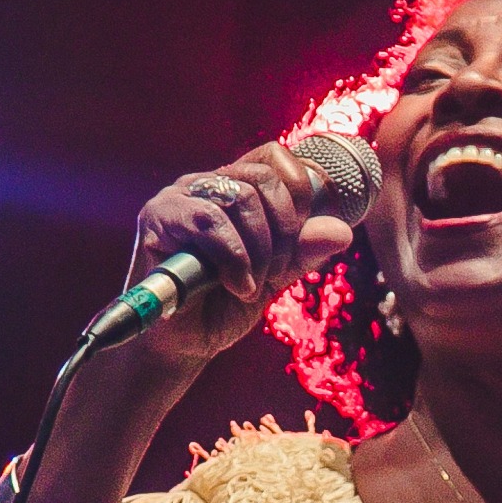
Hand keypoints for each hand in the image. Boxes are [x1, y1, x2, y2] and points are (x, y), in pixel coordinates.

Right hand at [125, 141, 354, 371]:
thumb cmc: (224, 306)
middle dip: (284, 232)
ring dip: (260, 249)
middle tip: (274, 271)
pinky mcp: (158, 218)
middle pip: (264, 178)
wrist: (183, 344)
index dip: (299, 193)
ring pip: (241, 198)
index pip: (274, 158)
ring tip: (252, 284)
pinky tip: (237, 286)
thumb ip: (304, 251)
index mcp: (233, 188)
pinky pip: (210, 221)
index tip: (296, 241)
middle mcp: (205, 185)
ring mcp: (179, 197)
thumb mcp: (276, 275)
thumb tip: (343, 231)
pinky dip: (234, 258)